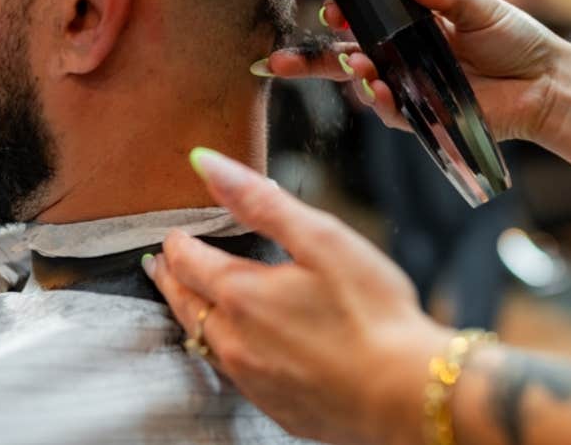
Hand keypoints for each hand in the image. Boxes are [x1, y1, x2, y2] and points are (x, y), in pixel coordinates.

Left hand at [144, 148, 450, 444]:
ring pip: (202, 340)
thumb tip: (207, 164)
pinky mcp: (275, 406)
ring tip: (188, 298)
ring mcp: (252, 380)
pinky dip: (221, 348)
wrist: (409, 395)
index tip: (174, 233)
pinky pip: (230, 373)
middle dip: (170, 278)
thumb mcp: (318, 237)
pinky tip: (234, 345)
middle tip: (161, 265)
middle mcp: (235, 341)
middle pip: (184, 303)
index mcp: (241, 294)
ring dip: (191, 313)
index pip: (188, 261)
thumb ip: (258, 200)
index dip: (178, 242)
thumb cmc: (373, 312)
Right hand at [261, 0, 564, 142]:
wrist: (545, 81)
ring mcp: (407, 86)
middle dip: (304, 60)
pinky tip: (377, 89)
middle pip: (342, 56)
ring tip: (357, 61)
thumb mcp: (478, 6)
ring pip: (359, 84)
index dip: (340, 14)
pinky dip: (379, 100)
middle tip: (274, 62)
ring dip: (350, 73)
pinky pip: (389, 110)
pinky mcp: (421, 114)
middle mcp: (400, 56)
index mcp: (408, 25)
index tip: (330, 7)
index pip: (362, 19)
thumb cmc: (514, 39)